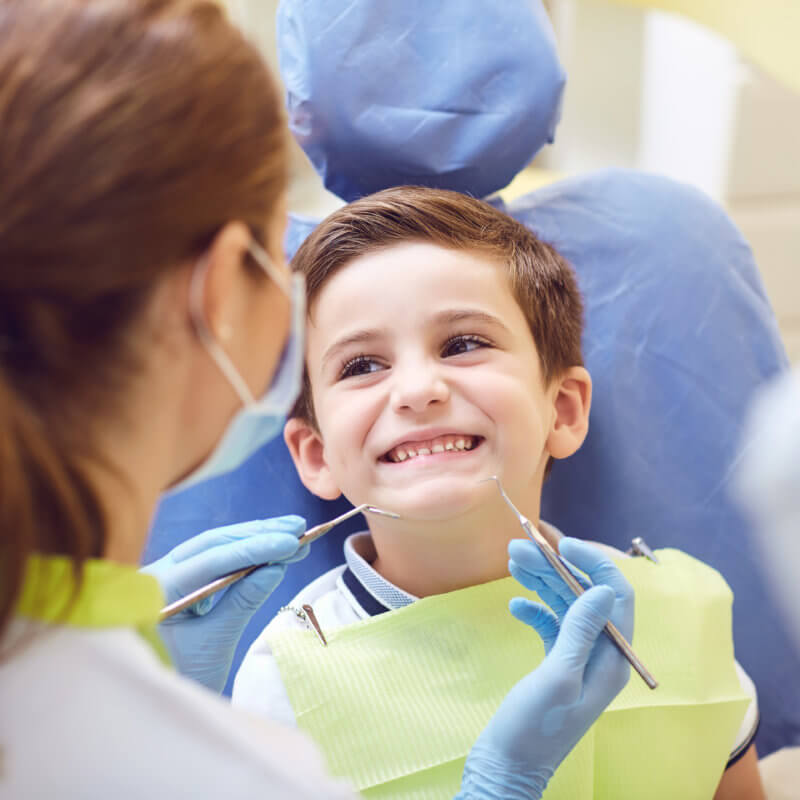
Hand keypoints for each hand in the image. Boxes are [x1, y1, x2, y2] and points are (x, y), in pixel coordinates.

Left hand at [142, 516, 307, 691]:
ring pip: (216, 547)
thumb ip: (243, 601)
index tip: (291, 541)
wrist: (159, 708)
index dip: (254, 548)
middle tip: (298, 528)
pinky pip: (216, 559)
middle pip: (213, 544)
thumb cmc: (181, 679)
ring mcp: (168, 574)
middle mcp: (157, 573)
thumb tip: (277, 566)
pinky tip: (273, 547)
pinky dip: (247, 554)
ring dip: (257, 538)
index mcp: (156, 590)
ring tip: (295, 533)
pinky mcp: (182, 581)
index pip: (211, 559)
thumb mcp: (215, 643)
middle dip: (258, 535)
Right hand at [458, 538, 632, 799]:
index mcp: (612, 659)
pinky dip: (532, 611)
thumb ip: (580, 630)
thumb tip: (604, 587)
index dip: (594, 564)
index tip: (562, 543)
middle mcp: (600, 655)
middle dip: (555, 568)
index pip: (616, 597)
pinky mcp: (556, 665)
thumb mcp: (558, 676)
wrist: (507, 767)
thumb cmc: (534, 728)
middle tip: (518, 548)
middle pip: (584, 596)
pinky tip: (514, 606)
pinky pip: (549, 625)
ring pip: (564, 606)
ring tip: (511, 560)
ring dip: (540, 582)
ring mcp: (577, 659)